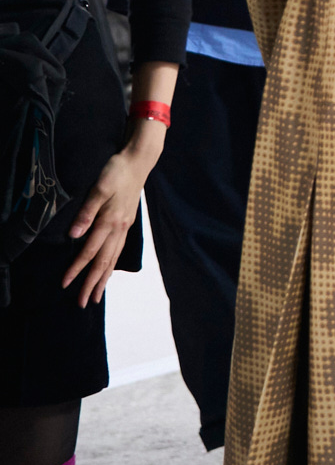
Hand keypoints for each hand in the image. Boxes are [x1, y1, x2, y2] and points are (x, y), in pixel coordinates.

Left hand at [63, 132, 160, 306]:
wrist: (139, 161)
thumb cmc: (116, 171)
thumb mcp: (99, 187)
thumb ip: (87, 212)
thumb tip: (74, 234)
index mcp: (110, 221)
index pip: (90, 251)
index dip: (77, 268)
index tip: (65, 284)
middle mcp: (119, 228)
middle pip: (104, 261)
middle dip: (92, 283)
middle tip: (83, 303)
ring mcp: (125, 226)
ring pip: (113, 258)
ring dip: (104, 278)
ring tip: (96, 295)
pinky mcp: (127, 222)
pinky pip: (118, 250)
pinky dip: (112, 264)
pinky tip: (108, 270)